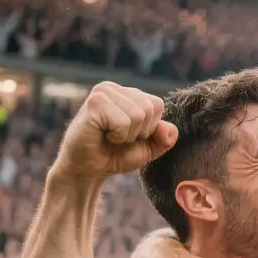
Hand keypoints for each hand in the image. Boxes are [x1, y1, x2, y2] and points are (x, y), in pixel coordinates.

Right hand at [53, 82, 177, 182]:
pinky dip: (117, 136)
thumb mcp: (147, 148)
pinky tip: (103, 135)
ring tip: (110, 136)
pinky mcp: (94, 103)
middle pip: (150, 108)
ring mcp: (103, 92)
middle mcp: (114, 88)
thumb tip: (169, 128)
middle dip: (139, 132)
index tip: (130, 135)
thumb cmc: (115, 156)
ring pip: (138, 115)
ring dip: (127, 135)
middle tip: (119, 137)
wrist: (88, 170)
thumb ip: (164, 139)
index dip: (149, 128)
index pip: (157, 104)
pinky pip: (123, 122)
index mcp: (127, 94)